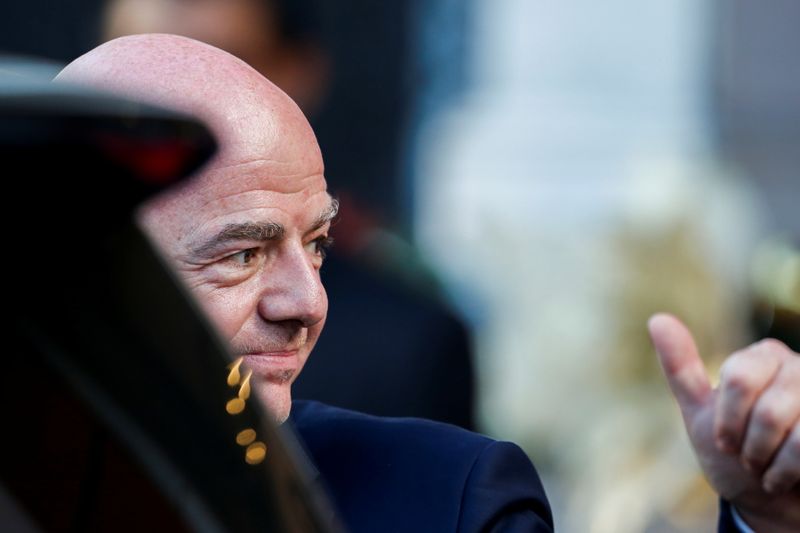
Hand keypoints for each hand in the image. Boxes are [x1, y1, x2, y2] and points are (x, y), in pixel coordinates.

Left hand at [648, 313, 799, 531]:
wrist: (773, 500)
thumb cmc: (735, 453)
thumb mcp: (701, 413)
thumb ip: (681, 367)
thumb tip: (658, 319)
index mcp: (764, 357)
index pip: (738, 380)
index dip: (727, 420)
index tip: (724, 441)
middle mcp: (799, 367)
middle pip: (767, 409)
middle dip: (748, 444)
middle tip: (746, 457)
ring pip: (788, 427)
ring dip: (767, 460)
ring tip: (765, 466)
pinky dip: (788, 472)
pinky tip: (785, 478)